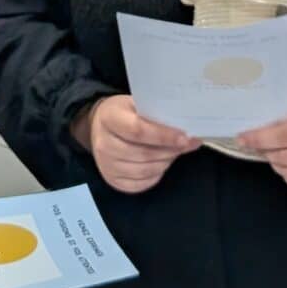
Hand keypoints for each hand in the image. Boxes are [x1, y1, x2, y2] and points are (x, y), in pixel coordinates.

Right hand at [72, 95, 198, 194]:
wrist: (100, 126)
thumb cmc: (124, 112)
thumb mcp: (136, 103)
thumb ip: (156, 114)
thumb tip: (186, 129)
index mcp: (109, 118)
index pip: (138, 131)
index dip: (164, 136)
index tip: (185, 138)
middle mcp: (103, 144)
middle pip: (143, 154)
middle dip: (169, 151)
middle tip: (187, 144)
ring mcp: (106, 165)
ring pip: (144, 171)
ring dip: (165, 162)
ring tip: (174, 152)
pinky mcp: (112, 180)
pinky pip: (140, 183)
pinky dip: (156, 175)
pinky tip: (162, 163)